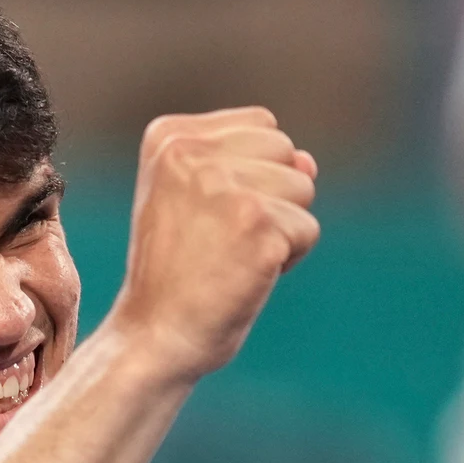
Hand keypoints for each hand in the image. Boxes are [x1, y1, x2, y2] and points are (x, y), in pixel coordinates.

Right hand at [104, 107, 320, 384]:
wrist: (154, 336)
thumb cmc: (178, 273)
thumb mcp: (201, 201)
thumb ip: (253, 165)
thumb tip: (309, 161)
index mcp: (169, 136)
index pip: (262, 126)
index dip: (253, 174)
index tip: (207, 215)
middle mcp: (191, 151)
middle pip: (286, 151)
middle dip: (272, 197)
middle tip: (221, 241)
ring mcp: (225, 186)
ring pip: (303, 188)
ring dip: (281, 228)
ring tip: (232, 257)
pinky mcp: (257, 224)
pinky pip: (307, 230)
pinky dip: (287, 260)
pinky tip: (245, 276)